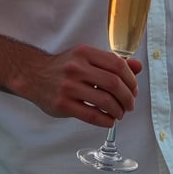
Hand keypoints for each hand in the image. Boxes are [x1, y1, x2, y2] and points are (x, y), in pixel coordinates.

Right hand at [21, 44, 142, 127]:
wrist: (34, 76)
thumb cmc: (65, 67)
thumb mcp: (87, 58)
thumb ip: (112, 62)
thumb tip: (138, 67)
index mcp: (85, 53)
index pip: (117, 65)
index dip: (131, 79)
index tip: (134, 89)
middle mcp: (77, 67)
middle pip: (114, 83)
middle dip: (127, 97)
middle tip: (130, 104)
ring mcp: (69, 87)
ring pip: (105, 101)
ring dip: (118, 110)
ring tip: (120, 113)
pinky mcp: (63, 104)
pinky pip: (91, 115)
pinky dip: (105, 120)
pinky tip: (109, 120)